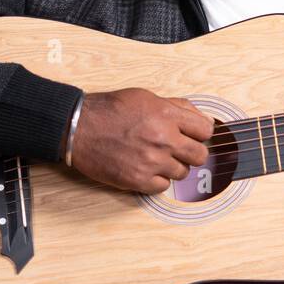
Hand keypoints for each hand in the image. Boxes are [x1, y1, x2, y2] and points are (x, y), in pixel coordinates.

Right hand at [67, 87, 214, 193]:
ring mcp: (151, 161)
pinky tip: (147, 169)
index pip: (206, 130)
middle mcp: (163, 139)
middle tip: (178, 149)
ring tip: (156, 157)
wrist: (77, 128)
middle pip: (200, 155)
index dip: (200, 133)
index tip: (192, 135)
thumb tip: (202, 118)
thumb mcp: (146, 97)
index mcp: (167, 115)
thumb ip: (177, 106)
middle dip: (191, 152)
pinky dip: (157, 180)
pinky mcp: (138, 179)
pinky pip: (163, 187)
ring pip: (183, 173)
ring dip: (173, 166)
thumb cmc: (109, 110)